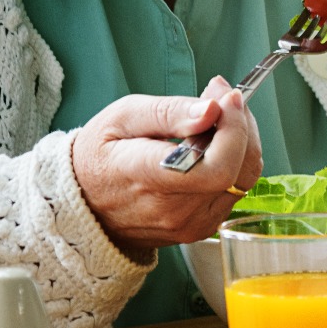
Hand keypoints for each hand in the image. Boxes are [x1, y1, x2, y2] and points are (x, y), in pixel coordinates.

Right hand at [70, 77, 263, 255]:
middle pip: (237, 170)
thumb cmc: (99, 155)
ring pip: (243, 180)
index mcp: (146, 177)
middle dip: (242, 126)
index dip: (234, 131)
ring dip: (242, 142)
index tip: (227, 99)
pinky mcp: (200, 229)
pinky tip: (214, 144)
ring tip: (218, 118)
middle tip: (224, 98)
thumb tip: (213, 110)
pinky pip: (234, 191)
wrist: (82, 205)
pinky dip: (235, 162)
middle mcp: (171, 209)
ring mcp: (188, 224)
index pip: (214, 166)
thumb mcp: (123, 117)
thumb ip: (170, 112)